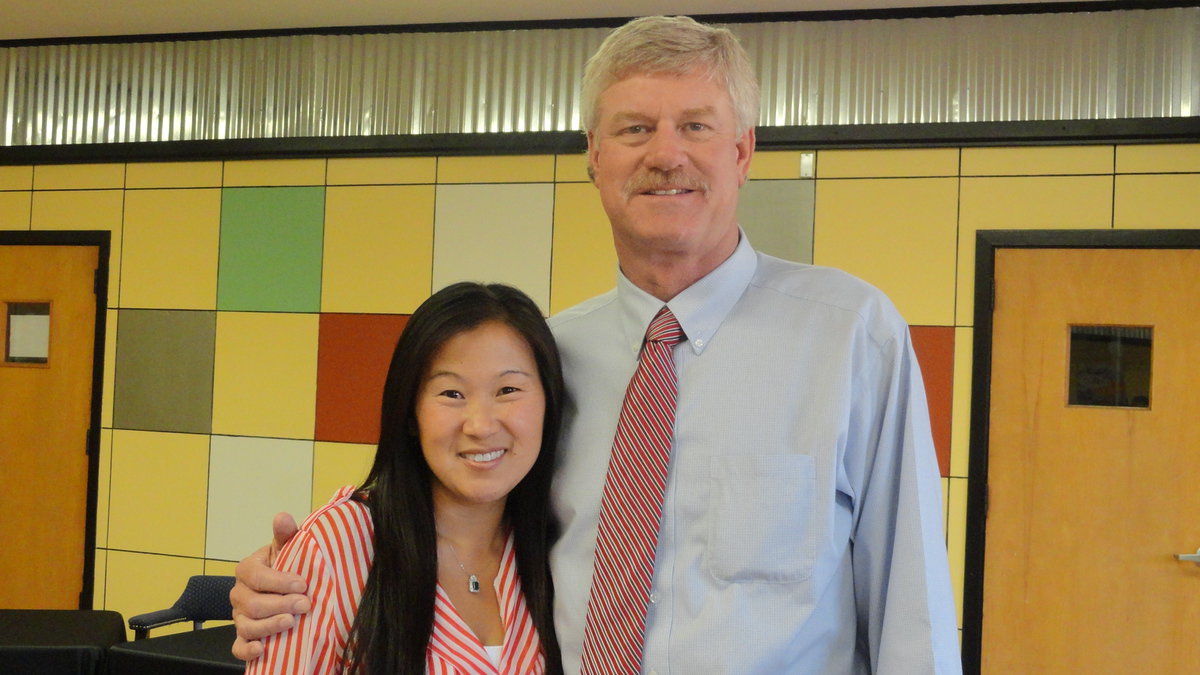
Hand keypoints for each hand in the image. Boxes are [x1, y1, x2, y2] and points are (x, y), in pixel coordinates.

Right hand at [230, 512, 309, 660]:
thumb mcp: (285, 548)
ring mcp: (239, 616)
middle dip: (281, 604)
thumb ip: (285, 534)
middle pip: (253, 603)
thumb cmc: (284, 565)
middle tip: (305, 604)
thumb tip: (283, 516)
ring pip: (247, 625)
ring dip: (270, 626)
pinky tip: (263, 649)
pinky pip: (238, 647)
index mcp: (247, 570)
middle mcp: (239, 594)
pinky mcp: (243, 635)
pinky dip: (248, 649)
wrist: (281, 587)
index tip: (302, 584)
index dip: (279, 581)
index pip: (257, 576)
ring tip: (291, 623)